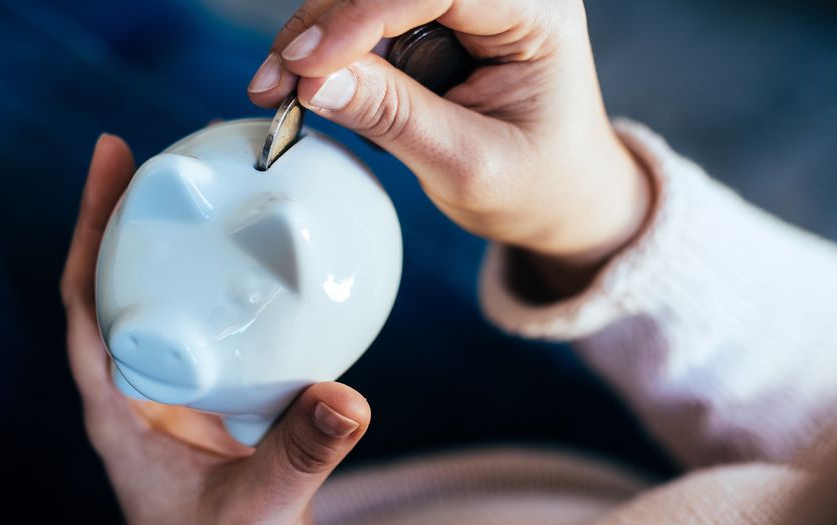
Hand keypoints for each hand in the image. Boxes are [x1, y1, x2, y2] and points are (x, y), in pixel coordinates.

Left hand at [62, 135, 370, 524]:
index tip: (114, 156)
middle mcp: (145, 401)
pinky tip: (281, 286)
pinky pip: (226, 347)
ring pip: (176, 315)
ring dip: (188, 258)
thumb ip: (300, 457)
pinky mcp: (222, 428)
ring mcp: (182, 413)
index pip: (88, 301)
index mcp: (123, 412)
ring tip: (225, 200)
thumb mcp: (256, 520)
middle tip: (180, 156)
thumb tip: (349, 394)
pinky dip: (242, 307)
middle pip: (127, 290)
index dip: (92, 226)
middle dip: (142, 221)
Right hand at [247, 0, 652, 290]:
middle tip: (276, 82)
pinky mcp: (435, 15)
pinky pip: (368, 13)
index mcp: (538, 12)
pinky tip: (302, 81)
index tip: (306, 63)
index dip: (363, 16)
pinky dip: (328, 45)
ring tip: (280, 90)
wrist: (559, 194)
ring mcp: (467, 0)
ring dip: (318, 32)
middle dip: (327, 21)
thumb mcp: (467, 166)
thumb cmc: (536, 184)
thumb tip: (315, 81)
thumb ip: (396, 118)